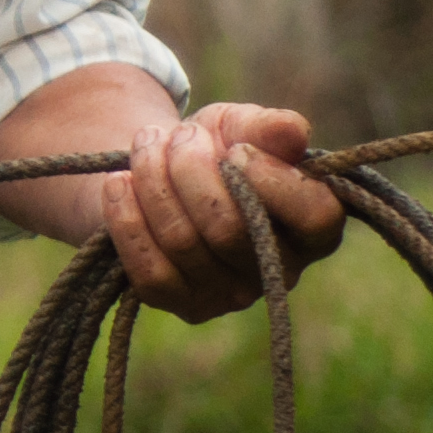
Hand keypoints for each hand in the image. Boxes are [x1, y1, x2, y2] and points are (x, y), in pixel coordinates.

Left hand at [105, 103, 344, 321]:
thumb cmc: (218, 148)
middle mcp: (282, 271)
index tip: (235, 148)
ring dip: (152, 182)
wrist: (165, 172)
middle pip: (228, 227)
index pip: (314, 215)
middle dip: (189, 168)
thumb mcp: (241, 126)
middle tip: (177, 135)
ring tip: (145, 147)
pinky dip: (126, 220)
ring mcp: (234, 295)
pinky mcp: (188, 306)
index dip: (271, 178)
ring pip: (182, 242)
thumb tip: (291, 130)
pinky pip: (150, 272)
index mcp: (314, 227)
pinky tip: (118, 185)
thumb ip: (268, 126)